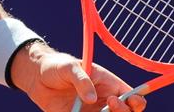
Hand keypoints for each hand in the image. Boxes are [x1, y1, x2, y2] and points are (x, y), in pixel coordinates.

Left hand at [12, 43, 146, 111]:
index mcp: (109, 84)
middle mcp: (104, 101)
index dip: (136, 101)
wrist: (37, 77)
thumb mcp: (69, 67)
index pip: (132, 96)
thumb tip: (92, 99)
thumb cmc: (57, 66)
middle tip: (109, 104)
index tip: (126, 100)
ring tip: (89, 109)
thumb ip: (82, 80)